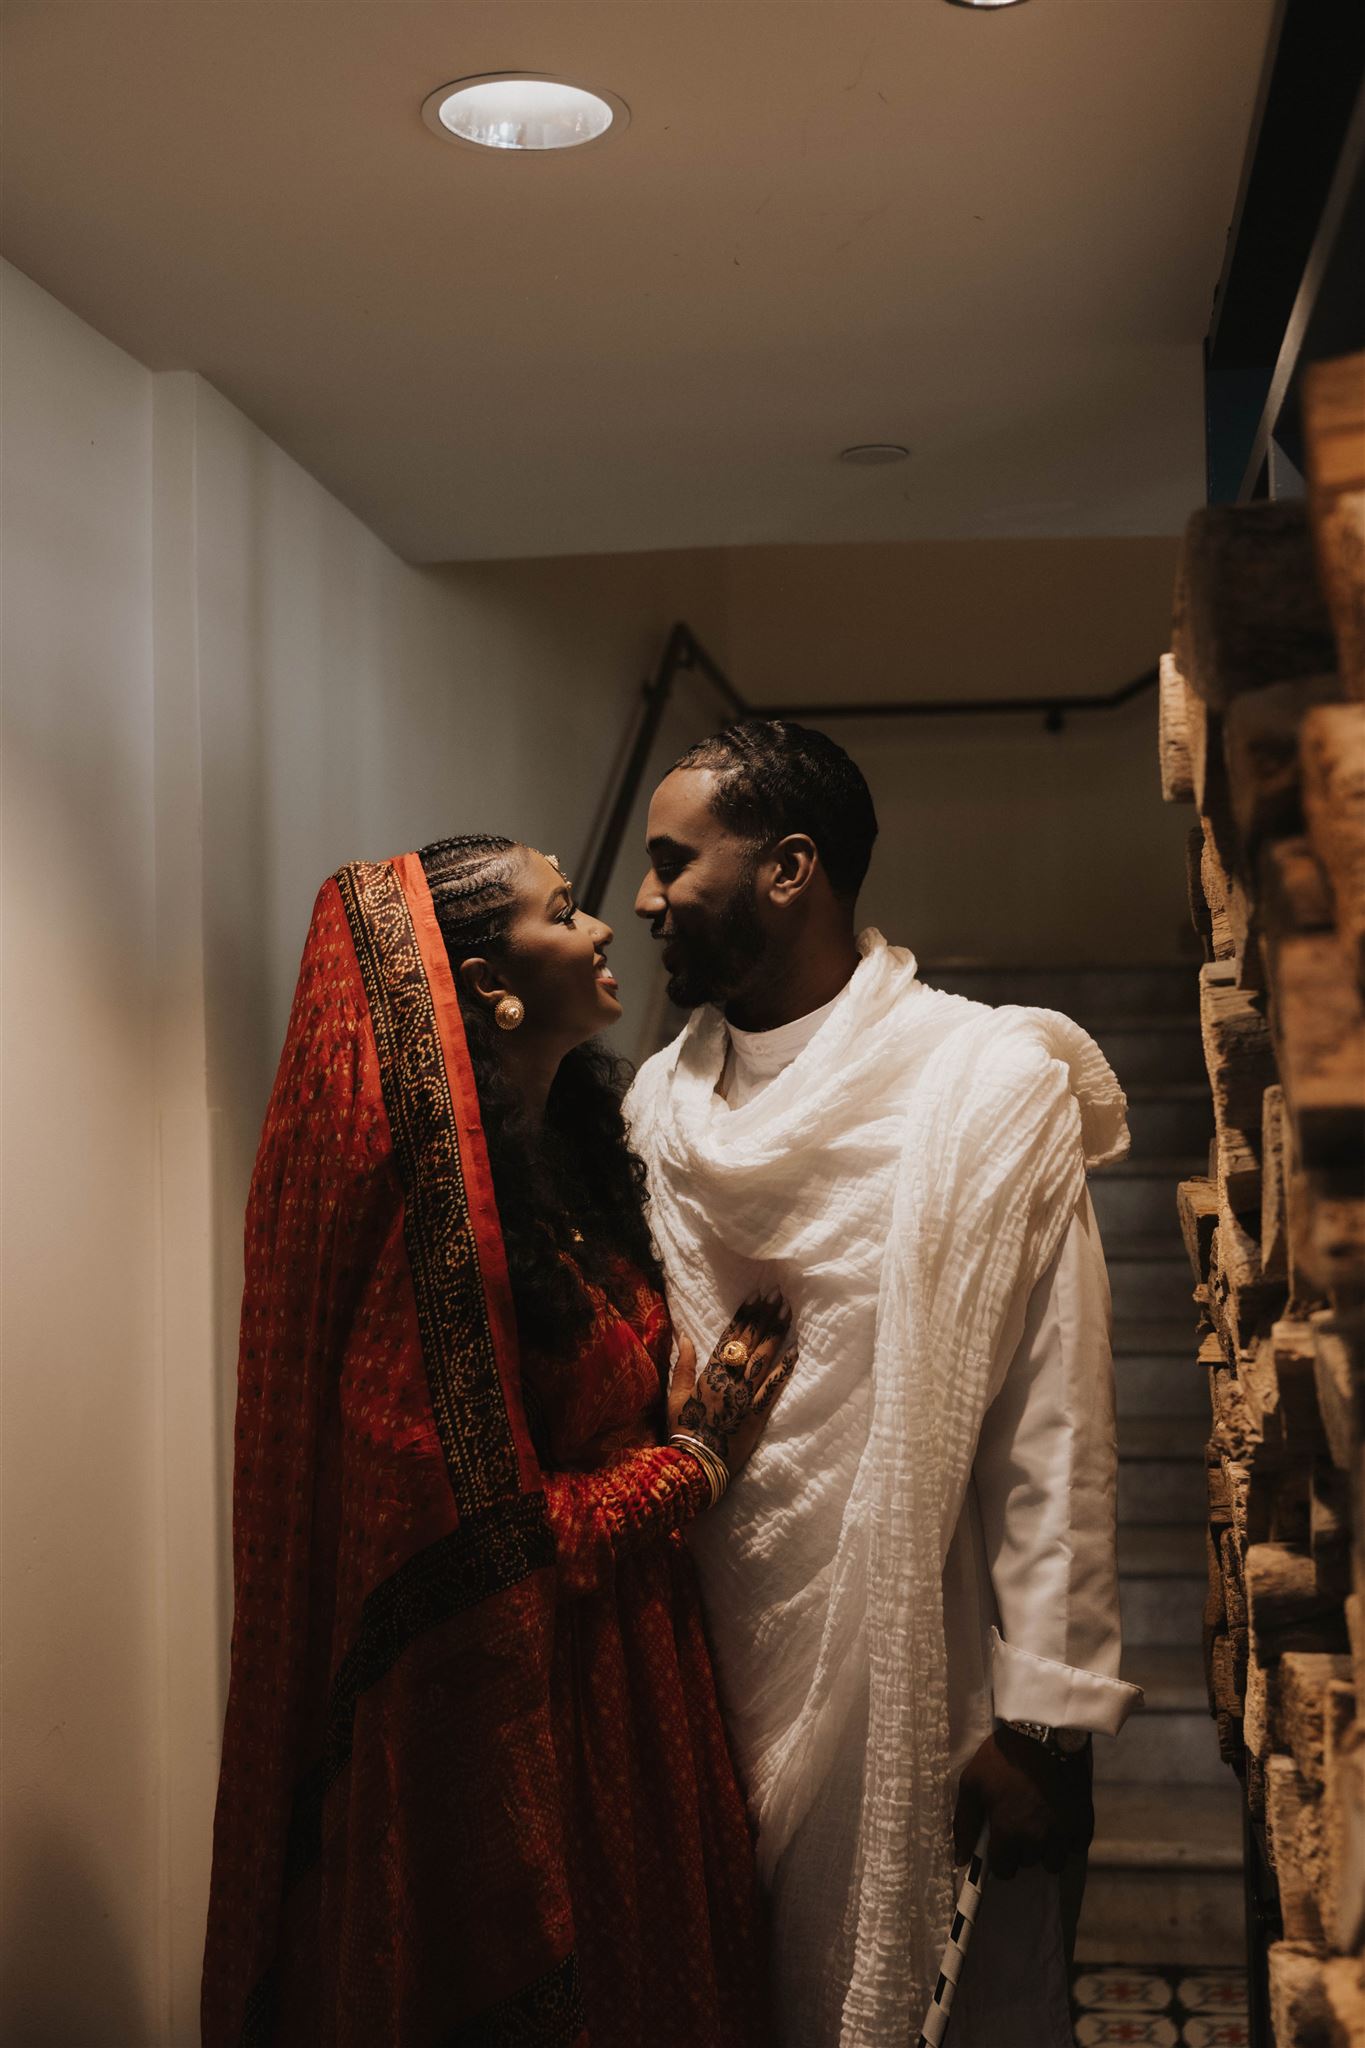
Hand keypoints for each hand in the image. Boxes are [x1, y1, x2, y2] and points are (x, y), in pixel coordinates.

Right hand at [667, 1292, 796, 1476]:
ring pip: (763, 1358)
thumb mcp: (675, 1396)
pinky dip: (785, 1369)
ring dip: (776, 1333)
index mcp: (708, 1374)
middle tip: (777, 1293)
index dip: (744, 1315)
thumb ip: (683, 1365)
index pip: (730, 1338)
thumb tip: (684, 1336)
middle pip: (749, 1342)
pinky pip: (773, 1388)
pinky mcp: (757, 1414)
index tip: (756, 1296)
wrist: (695, 1464)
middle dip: (764, 1316)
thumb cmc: (682, 1431)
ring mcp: (744, 1396)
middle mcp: (728, 1381)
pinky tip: (796, 1351)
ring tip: (787, 1311)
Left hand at [952, 1727, 1092, 1878]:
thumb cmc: (1003, 1757)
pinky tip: (1059, 1819)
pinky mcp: (1084, 1823)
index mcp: (1008, 1830)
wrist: (1044, 1731)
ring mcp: (1063, 1833)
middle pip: (1028, 1863)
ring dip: (1046, 1849)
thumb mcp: (972, 1783)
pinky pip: (1075, 1848)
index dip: (1000, 1857)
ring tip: (1040, 1824)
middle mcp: (1037, 1839)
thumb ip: (964, 1824)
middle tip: (1020, 1822)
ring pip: (1053, 1862)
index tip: (1001, 1842)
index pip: (1004, 1870)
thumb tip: (961, 1860)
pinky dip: (1068, 1839)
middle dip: (1022, 1849)